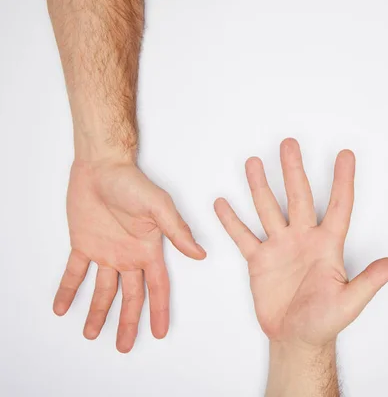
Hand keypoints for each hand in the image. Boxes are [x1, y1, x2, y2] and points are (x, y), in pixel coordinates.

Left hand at [53, 159, 205, 352]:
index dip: (159, 311)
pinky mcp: (84, 244)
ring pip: (103, 290)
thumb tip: (199, 254)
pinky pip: (75, 272)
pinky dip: (69, 289)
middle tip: (124, 346)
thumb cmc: (132, 182)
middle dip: (127, 322)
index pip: (157, 288)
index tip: (159, 332)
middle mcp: (130, 255)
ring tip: (91, 334)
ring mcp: (107, 252)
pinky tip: (62, 306)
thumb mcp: (159, 207)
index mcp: (149, 250)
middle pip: (130, 297)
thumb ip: (177, 231)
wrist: (101, 166)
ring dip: (98, 312)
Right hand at [214, 138, 387, 347]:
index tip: (346, 154)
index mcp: (328, 245)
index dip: (343, 180)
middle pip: (299, 197)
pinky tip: (223, 202)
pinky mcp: (259, 260)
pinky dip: (232, 220)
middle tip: (289, 143)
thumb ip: (371, 280)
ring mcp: (280, 247)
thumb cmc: (324, 322)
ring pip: (268, 209)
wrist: (295, 340)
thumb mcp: (350, 302)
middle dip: (293, 170)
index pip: (338, 206)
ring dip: (260, 186)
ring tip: (252, 162)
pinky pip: (243, 236)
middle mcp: (304, 239)